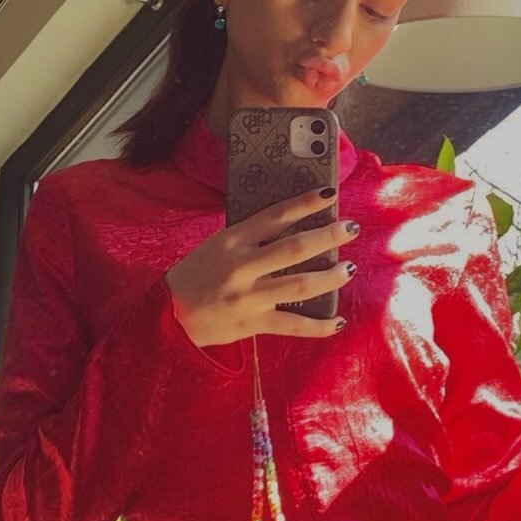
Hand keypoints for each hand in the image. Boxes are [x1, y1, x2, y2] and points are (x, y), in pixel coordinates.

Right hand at [165, 188, 356, 346]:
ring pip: (300, 285)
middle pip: (295, 248)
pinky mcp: (253, 323)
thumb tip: (292, 226)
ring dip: (330, 276)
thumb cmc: (196, 275)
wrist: (169, 314)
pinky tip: (338, 321)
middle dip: (328, 236)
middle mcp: (242, 266)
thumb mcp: (216, 246)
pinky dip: (319, 326)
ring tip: (349, 268)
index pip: (275, 216)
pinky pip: (293, 325)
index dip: (305, 203)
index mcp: (232, 240)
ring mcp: (249, 297)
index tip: (329, 194)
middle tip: (350, 228)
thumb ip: (249, 238)